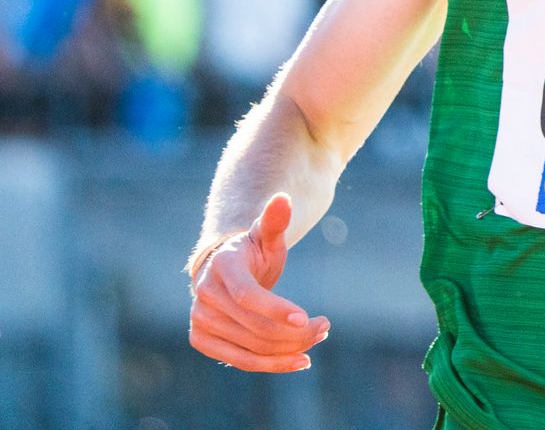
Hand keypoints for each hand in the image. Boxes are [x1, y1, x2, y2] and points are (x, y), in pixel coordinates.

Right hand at [187, 192, 330, 372]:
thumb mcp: (265, 235)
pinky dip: (273, 364)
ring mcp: (200, 321)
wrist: (222, 270)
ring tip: (319, 337)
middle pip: (255, 326)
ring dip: (290, 348)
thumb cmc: (252, 252)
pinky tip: (301, 360)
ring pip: (252, 347)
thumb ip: (274, 220)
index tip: (307, 318)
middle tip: (325, 325)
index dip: (276, 309)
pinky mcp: (202, 341)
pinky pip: (242, 361)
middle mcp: (205, 296)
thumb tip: (282, 199)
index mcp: (221, 267)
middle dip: (295, 331)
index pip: (248, 296)